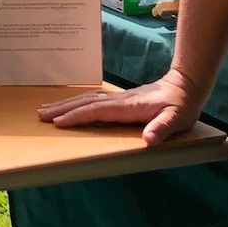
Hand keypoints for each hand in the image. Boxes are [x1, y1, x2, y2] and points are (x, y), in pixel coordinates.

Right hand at [38, 69, 206, 145]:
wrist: (186, 86)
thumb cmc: (181, 106)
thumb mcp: (177, 119)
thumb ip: (162, 128)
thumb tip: (148, 140)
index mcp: (128, 107)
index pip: (97, 110)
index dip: (78, 116)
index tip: (59, 123)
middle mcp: (119, 100)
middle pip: (86, 102)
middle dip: (62, 109)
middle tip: (41, 115)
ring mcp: (118, 98)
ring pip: (87, 99)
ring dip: (66, 104)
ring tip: (47, 110)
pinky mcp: (120, 99)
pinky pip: (93, 99)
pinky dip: (77, 102)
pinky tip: (70, 105)